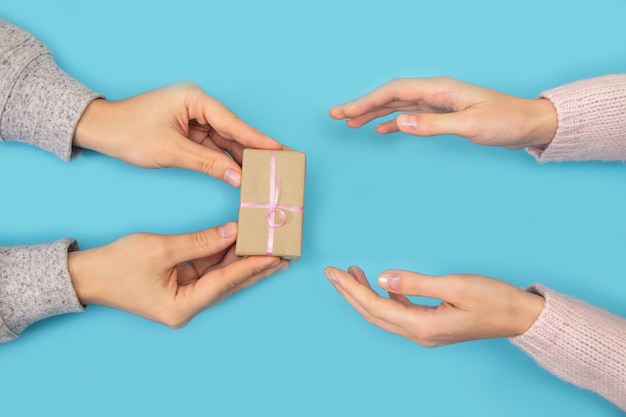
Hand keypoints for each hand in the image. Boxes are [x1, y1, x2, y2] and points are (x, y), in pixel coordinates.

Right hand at [68, 222, 288, 327]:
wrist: (88, 276)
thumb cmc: (118, 265)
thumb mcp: (161, 248)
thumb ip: (200, 241)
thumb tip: (232, 232)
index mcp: (182, 306)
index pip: (225, 282)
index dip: (251, 266)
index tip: (275, 255)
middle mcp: (188, 306)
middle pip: (230, 283)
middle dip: (257, 267)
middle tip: (285, 254)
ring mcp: (185, 298)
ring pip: (223, 277)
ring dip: (244, 261)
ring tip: (271, 249)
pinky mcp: (182, 286)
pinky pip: (210, 271)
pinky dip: (225, 257)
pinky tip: (242, 245)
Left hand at [74, 83, 285, 186]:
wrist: (101, 131)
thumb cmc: (129, 132)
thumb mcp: (171, 150)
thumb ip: (208, 164)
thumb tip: (237, 177)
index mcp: (195, 99)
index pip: (232, 122)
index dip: (257, 139)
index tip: (279, 149)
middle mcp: (198, 106)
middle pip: (233, 131)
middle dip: (253, 150)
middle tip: (279, 163)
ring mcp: (194, 119)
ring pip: (225, 141)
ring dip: (241, 158)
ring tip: (265, 172)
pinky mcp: (190, 132)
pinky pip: (214, 148)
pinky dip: (225, 161)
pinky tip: (242, 173)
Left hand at [324, 266, 543, 346]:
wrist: (519, 317)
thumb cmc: (493, 300)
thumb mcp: (455, 286)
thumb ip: (417, 283)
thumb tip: (383, 278)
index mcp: (423, 326)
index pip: (376, 306)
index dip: (351, 289)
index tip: (334, 272)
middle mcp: (419, 334)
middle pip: (373, 314)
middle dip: (350, 293)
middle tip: (331, 273)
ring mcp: (425, 332)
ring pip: (384, 314)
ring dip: (365, 295)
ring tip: (351, 274)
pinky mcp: (432, 325)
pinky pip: (399, 313)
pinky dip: (385, 297)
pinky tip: (383, 285)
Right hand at [329, 77, 556, 148]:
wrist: (527, 124)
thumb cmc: (504, 121)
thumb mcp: (469, 124)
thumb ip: (433, 124)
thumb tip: (399, 122)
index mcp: (439, 89)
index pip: (394, 91)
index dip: (366, 101)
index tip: (345, 112)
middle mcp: (435, 92)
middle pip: (390, 95)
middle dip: (362, 105)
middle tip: (336, 115)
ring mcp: (438, 103)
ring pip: (397, 105)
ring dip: (373, 113)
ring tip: (350, 123)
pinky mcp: (443, 114)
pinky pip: (410, 115)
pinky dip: (393, 121)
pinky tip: (382, 130)